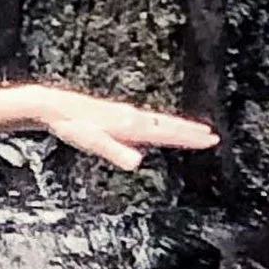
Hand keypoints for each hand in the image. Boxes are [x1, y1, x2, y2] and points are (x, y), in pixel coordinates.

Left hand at [33, 87, 218, 172]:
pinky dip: (161, 125)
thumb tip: (136, 163)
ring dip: (179, 126)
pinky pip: (147, 121)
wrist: (54, 106)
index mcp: (131, 125)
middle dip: (191, 131)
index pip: (167, 133)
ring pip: (159, 121)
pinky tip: (158, 130)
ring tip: (196, 131)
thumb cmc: (72, 125)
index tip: (210, 140)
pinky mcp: (117, 115)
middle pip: (168, 125)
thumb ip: (115, 151)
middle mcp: (132, 118)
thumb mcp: (92, 142)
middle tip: (213, 136)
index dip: (189, 137)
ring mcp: (125, 115)